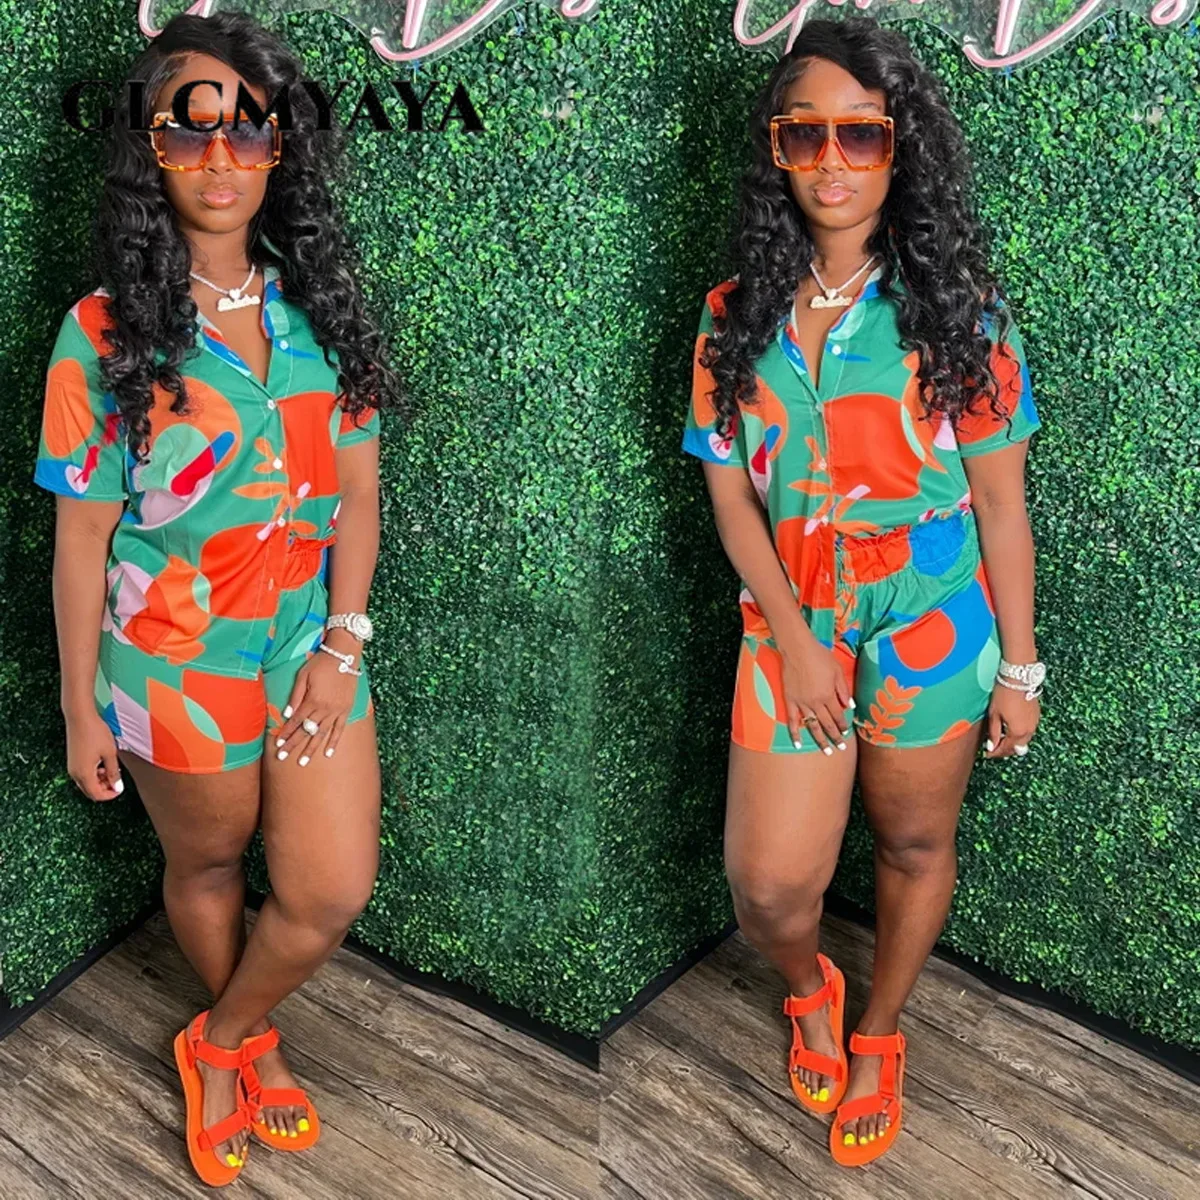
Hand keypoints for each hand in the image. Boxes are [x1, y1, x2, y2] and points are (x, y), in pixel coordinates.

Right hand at [65, 710, 123, 800]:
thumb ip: (114, 772)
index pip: (96, 795)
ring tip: (112, 769)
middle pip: (90, 791)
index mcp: (84, 774)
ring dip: (100, 781)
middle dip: (105, 788)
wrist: (80, 717)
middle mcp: (74, 773)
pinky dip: (94, 774)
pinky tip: (103, 764)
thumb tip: (117, 786)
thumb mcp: (110, 753)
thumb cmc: (95, 732)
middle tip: (117, 779)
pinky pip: (83, 774)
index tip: (120, 788)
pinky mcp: (72, 760)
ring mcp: (72, 767)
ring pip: (87, 783)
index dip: (110, 795)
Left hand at [272, 645, 358, 765]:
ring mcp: (336, 711)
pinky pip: (340, 729)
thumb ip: (295, 696)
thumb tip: (287, 715)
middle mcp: (324, 709)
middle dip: (293, 744)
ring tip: (303, 762)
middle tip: (283, 757)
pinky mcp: (346, 710)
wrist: (344, 656)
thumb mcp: (303, 676)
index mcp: (312, 700)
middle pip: (306, 730)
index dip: (286, 733)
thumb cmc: (320, 663)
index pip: (296, 721)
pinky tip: (328, 753)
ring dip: (311, 748)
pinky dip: (334, 742)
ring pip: (322, 734)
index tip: (278, 744)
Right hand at [779, 635, 853, 754]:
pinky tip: (798, 743)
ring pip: (812, 726)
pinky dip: (795, 733)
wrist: (797, 649)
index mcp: (828, 695)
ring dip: (820, 740)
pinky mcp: (790, 700)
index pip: (838, 715)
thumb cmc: (819, 656)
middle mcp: (816, 703)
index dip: (843, 725)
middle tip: (840, 749)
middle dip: (835, 737)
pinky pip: (793, 720)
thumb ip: (844, 690)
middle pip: (827, 724)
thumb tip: (851, 706)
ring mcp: (802, 703)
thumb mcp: (837, 671)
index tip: (846, 733)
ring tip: (826, 751)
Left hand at [983, 683, 1039, 758]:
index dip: (996, 753)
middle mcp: (1029, 730)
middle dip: (1005, 750)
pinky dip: (1019, 734)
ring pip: (1024, 740)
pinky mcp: (1036, 716)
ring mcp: (1034, 723)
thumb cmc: (1004, 694)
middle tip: (994, 748)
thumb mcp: (994, 715)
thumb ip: (993, 732)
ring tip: (1001, 738)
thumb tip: (991, 746)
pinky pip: (1028, 731)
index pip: (1006, 749)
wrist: (1018, 679)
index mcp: (1017, 732)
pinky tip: (1010, 729)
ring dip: (1013, 742)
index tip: (988, 754)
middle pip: (1017, 748)